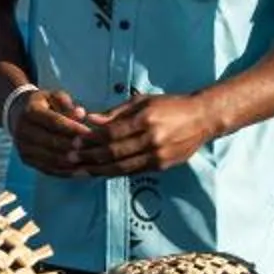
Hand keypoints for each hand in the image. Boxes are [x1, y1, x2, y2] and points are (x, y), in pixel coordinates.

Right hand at [8, 86, 100, 176]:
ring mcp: (23, 147)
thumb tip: (81, 113)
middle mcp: (23, 130)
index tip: (89, 132)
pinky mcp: (26, 160)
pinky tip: (81, 171)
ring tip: (90, 163)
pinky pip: (48, 169)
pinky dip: (65, 172)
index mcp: (30, 111)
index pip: (53, 122)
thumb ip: (67, 104)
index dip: (72, 128)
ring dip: (71, 163)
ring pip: (50, 159)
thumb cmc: (45, 104)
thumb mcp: (54, 97)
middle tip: (92, 150)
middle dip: (73, 147)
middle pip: (51, 142)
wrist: (20, 115)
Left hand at [71, 93, 221, 176]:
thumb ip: (116, 112)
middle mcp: (152, 139)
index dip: (91, 140)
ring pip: (122, 167)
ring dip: (98, 170)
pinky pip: (133, 171)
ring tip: (81, 170)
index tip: (75, 142)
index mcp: (145, 120)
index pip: (111, 134)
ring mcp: (158, 155)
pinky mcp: (162, 166)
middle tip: (71, 159)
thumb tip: (90, 119)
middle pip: (113, 153)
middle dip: (89, 157)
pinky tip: (101, 172)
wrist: (202, 118)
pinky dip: (115, 172)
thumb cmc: (170, 105)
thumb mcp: (143, 101)